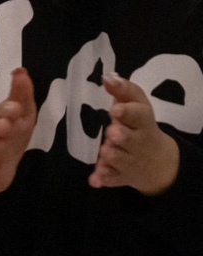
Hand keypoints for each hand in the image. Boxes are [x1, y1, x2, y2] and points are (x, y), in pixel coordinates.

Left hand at [91, 75, 180, 194]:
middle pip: (128, 139)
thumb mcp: (136, 104)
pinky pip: (112, 179)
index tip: (115, 109)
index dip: (127, 113)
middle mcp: (137, 142)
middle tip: (113, 133)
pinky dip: (104, 179)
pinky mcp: (121, 176)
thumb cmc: (139, 124)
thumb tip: (106, 76)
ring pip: (119, 159)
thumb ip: (122, 89)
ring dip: (111, 156)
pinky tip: (95, 179)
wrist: (158, 161)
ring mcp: (130, 161)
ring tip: (104, 152)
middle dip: (121, 136)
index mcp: (142, 121)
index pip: (138, 115)